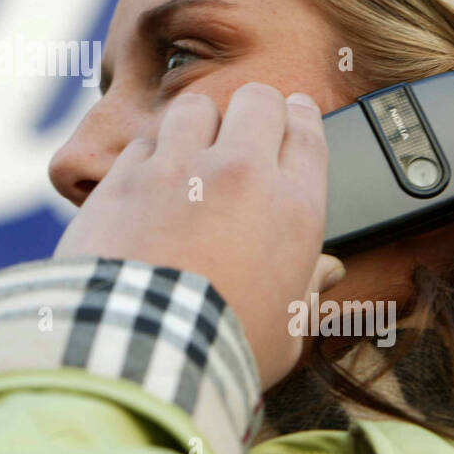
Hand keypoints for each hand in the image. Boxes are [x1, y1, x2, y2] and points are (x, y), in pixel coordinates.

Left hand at [54, 83, 343, 388]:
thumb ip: (307, 291)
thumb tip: (328, 272)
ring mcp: (178, 169)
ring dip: (198, 124)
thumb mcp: (285, 333)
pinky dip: (149, 156)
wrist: (139, 353)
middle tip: (245, 129)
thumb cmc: (222, 351)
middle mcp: (239, 173)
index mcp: (293, 208)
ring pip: (195, 107)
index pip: (308, 133)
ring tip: (192, 149)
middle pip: (257, 100)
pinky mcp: (125, 177)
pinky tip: (147, 182)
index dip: (303, 117)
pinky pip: (144, 141)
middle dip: (255, 109)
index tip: (296, 114)